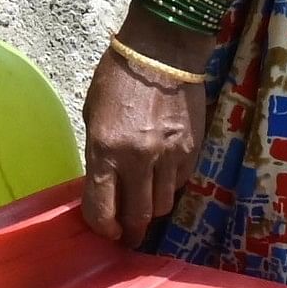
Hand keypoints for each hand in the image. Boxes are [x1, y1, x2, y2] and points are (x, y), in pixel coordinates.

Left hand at [77, 22, 209, 243]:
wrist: (163, 51)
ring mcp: (168, 158)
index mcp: (105, 149)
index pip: (101, 207)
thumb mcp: (94, 115)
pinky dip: (170, 187)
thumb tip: (106, 183)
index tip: (105, 232)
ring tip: (145, 207)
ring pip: (162, 205)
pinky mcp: (192, 152)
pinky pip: (180, 184)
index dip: (102, 227)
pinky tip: (163, 179)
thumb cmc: (118, 77)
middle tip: (127, 236)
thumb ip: (99, 153)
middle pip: (137, 216)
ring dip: (151, 210)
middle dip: (130, 232)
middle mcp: (138, 160)